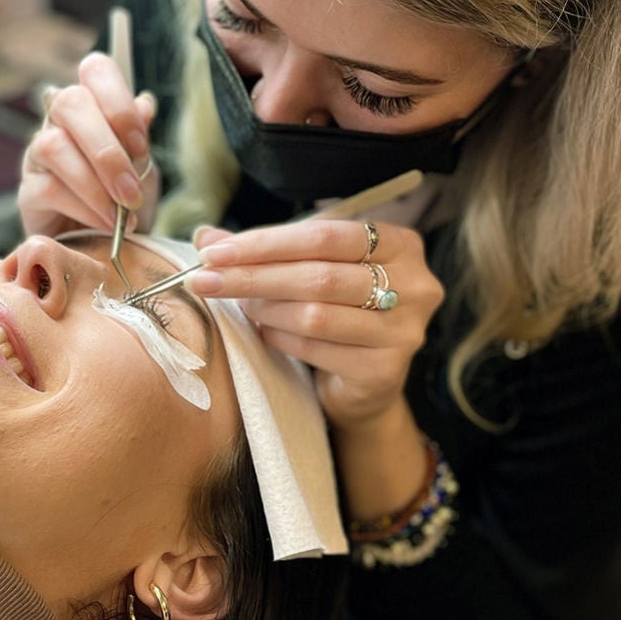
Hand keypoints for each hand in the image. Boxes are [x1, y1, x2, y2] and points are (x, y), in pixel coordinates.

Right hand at [18, 52, 158, 237]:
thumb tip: (145, 104)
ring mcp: (38, 153)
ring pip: (55, 146)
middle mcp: (60, 120)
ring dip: (95, 184)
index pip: (95, 70)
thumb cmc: (125, 201)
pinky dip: (85, 207)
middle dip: (107, 150)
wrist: (108, 248)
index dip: (119, 102)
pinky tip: (105, 224)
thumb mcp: (144, 170)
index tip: (142, 147)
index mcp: (94, 105)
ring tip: (121, 214)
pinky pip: (49, 188)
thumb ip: (139, 140)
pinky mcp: (28, 190)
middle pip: (71, 103)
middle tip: (132, 191)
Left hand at [186, 218, 443, 431]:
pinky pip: (318, 349)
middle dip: (254, 275)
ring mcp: (404, 331)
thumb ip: (264, 251)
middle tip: (205, 279)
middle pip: (319, 275)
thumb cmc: (336, 311)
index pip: (325, 234)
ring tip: (240, 306)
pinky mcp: (385, 371)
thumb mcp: (307, 270)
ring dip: (266, 309)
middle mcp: (415, 285)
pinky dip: (281, 339)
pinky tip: (265, 334)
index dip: (267, 242)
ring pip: (316, 314)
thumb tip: (206, 237)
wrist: (365, 385)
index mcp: (400, 245)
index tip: (216, 252)